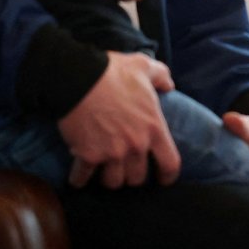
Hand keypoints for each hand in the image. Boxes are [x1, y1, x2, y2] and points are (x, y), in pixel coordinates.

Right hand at [57, 51, 180, 187]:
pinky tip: (78, 178)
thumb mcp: (144, 66)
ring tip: (105, 172)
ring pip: (113, 182)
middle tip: (126, 169)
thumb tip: (169, 85)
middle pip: (138, 177)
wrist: (79, 78)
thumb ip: (161, 76)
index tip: (163, 180)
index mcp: (153, 128)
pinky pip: (83, 177)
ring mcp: (111, 153)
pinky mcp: (87, 155)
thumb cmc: (113, 72)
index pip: (169, 163)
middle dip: (132, 175)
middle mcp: (135, 145)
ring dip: (109, 179)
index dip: (168, 175)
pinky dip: (79, 179)